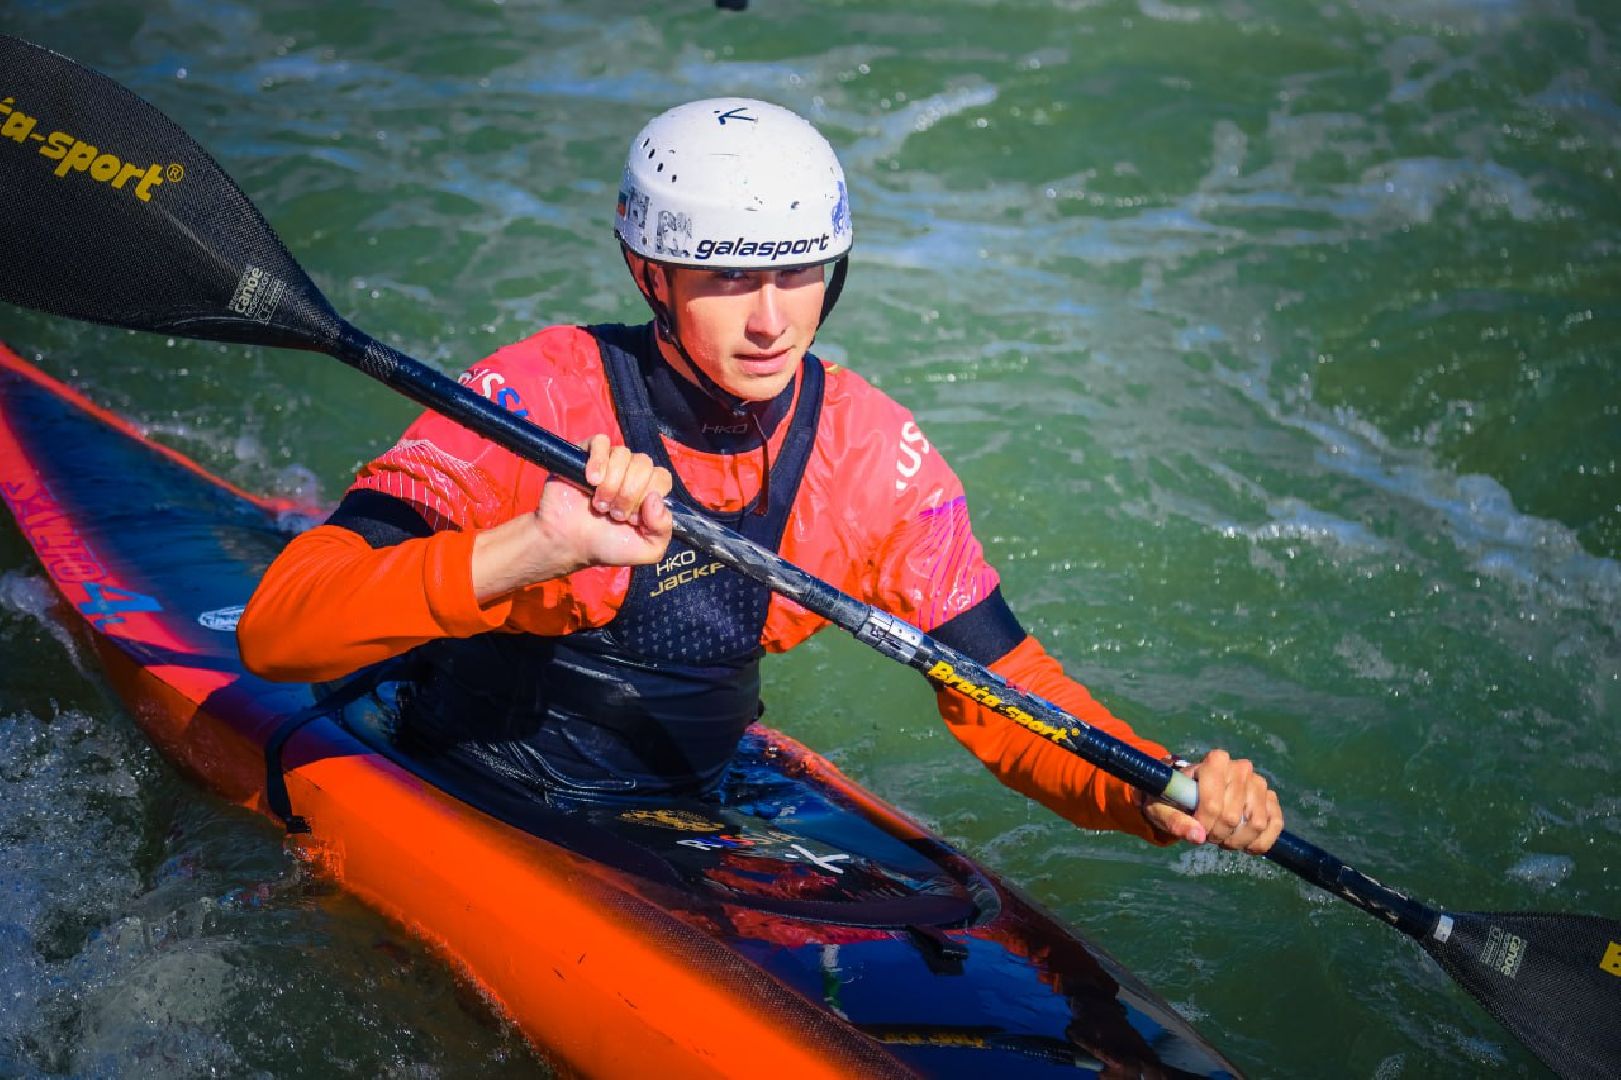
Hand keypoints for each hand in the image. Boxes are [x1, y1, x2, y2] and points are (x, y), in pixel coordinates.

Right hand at [472, 435, 672, 598]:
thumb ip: (663, 529)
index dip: (648, 496)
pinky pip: (601, 442)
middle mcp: (630, 473)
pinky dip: (599, 461)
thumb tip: (655, 498)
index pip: (662, 477)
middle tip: (614, 514)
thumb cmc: (606, 545)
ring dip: (612, 484)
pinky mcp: (585, 455)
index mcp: (647, 491)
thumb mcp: (646, 549)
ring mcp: (608, 463)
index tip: (633, 518)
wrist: (567, 543)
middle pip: (644, 464)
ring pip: (623, 454)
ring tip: (600, 504)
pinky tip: (592, 481)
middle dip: (629, 493)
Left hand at [1141, 749, 1282, 854]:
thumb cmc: (1173, 798)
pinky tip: (1245, 844)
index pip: (1213, 803)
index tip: (1196, 829)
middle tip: (1207, 834)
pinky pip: (1275, 824)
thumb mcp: (1162, 808)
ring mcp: (1258, 783)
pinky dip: (1261, 842)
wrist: (1190, 794)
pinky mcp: (1270, 798)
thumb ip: (1174, 820)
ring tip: (1223, 837)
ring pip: (1256, 824)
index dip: (1204, 824)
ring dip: (1238, 841)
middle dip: (1218, 834)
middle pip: (1233, 817)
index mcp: (1214, 762)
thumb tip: (1197, 836)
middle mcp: (1240, 767)